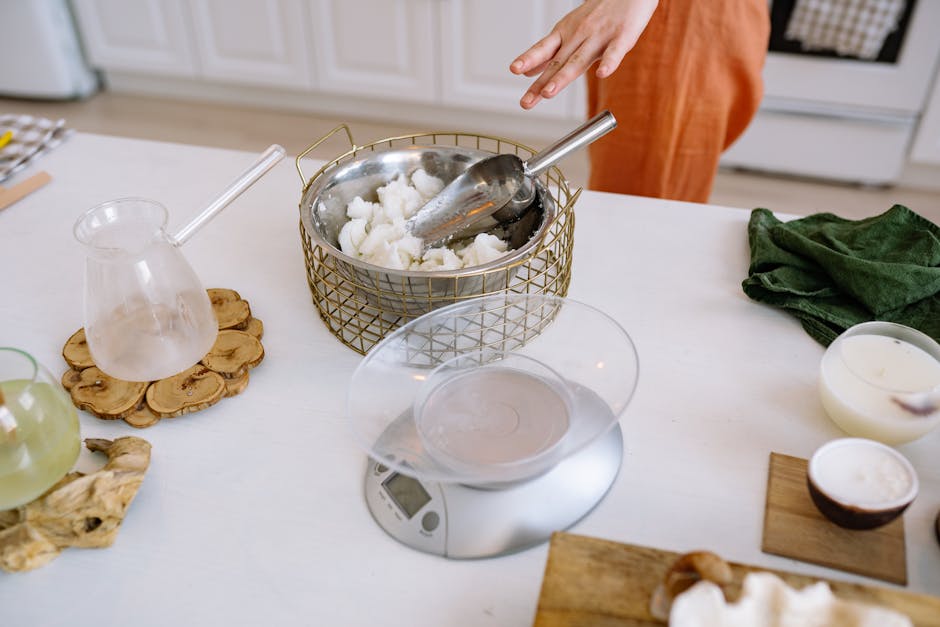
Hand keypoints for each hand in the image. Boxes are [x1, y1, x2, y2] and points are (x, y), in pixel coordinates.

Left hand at [509, 0, 657, 108]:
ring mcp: (600, 36)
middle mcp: (579, 35)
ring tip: (549, 92)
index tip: (514, 70)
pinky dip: (609, 63)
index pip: (543, 50)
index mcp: (565, 34)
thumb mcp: (568, 30)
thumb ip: (549, 54)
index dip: (528, 59)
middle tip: (527, 101)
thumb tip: (527, 72)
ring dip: (563, 77)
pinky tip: (602, 74)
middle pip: (558, 62)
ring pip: (579, 59)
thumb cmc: (599, 13)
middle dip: (541, 83)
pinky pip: (614, 52)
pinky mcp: (622, 36)